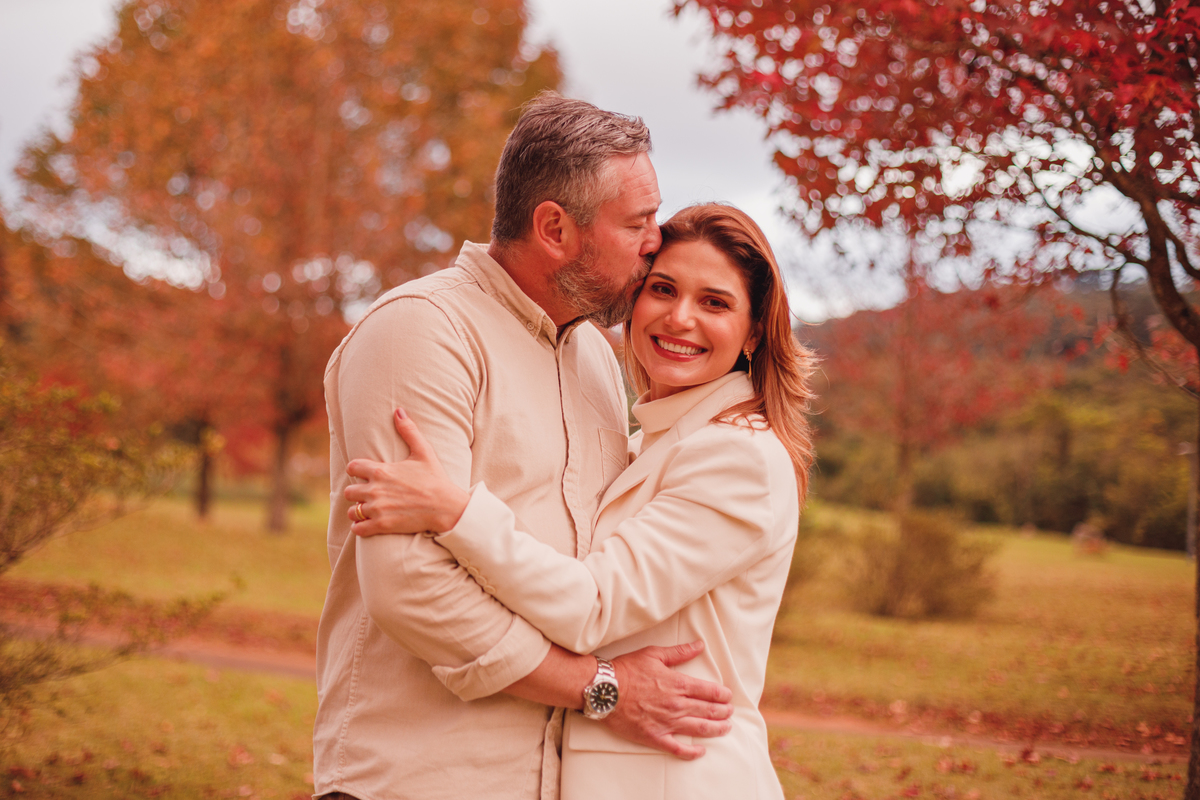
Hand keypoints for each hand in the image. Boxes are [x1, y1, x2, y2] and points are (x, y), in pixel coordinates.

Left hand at [346, 409, 469, 535]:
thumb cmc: (435, 479)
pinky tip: (368, 524)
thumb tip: (398, 411)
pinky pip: (358, 528)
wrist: (446, 507)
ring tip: (368, 510)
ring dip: (358, 510)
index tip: (364, 474)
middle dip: (356, 492)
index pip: (352, 467)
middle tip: (367, 494)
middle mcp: (375, 490)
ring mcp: (377, 509)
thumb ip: (409, 431)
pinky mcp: (382, 525)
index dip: (356, 470)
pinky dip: (360, 527)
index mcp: (381, 471)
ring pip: (352, 511)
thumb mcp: (424, 452)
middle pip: (348, 491)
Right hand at [603, 641, 733, 759]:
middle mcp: (676, 704)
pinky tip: (701, 751)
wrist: (603, 689)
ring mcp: (666, 722)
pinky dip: (691, 751)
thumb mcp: (654, 654)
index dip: (722, 694)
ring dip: (716, 729)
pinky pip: (677, 748)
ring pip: (699, 728)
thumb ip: (679, 652)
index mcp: (677, 684)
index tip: (728, 696)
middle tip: (730, 712)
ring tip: (725, 728)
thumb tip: (699, 646)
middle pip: (708, 710)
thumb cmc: (627, 669)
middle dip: (723, 712)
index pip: (708, 691)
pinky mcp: (654, 736)